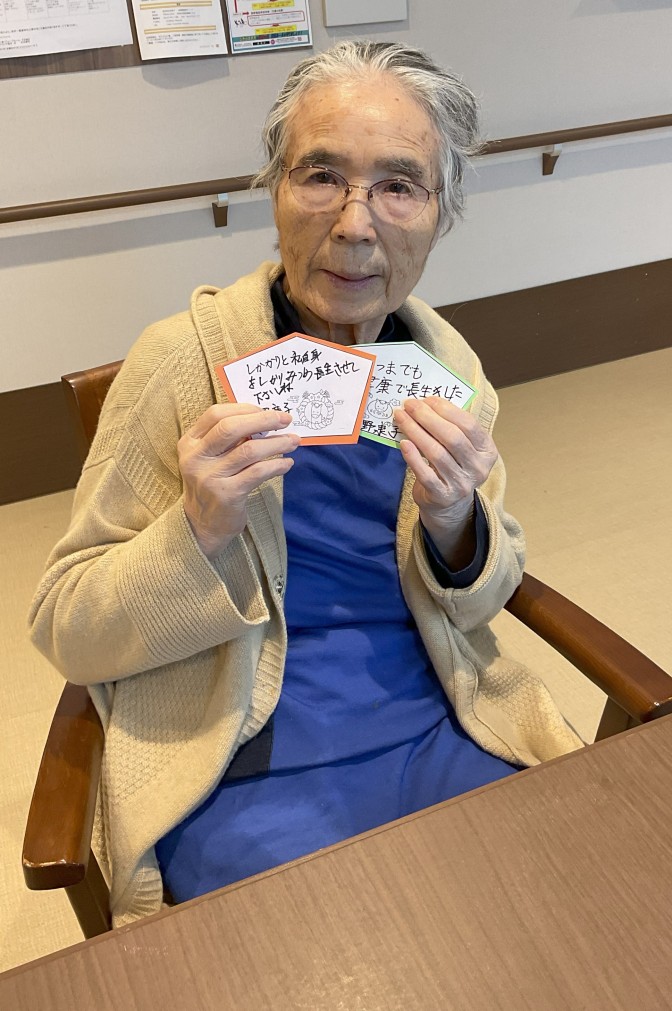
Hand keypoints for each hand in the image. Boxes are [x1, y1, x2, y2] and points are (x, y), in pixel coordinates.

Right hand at [178, 403, 299, 559]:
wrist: (202, 525)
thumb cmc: (213, 484)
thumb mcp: (210, 458)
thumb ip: (227, 439)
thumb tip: (265, 419)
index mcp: (190, 443)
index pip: (216, 414)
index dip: (244, 408)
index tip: (267, 410)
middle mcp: (196, 458)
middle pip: (231, 428)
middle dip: (264, 420)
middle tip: (286, 419)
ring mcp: (210, 477)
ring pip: (249, 450)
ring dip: (277, 443)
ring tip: (293, 441)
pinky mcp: (227, 495)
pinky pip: (258, 473)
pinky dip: (276, 465)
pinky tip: (287, 463)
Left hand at [393, 397, 497, 568]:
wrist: (448, 505)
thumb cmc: (452, 466)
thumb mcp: (461, 448)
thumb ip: (451, 427)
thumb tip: (425, 403)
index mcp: (487, 451)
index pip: (468, 425)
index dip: (446, 410)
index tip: (426, 399)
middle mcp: (478, 468)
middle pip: (452, 437)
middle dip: (427, 418)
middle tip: (409, 405)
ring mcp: (461, 484)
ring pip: (436, 453)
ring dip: (415, 432)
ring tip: (401, 418)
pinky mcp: (442, 496)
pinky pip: (425, 474)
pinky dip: (413, 457)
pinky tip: (403, 443)